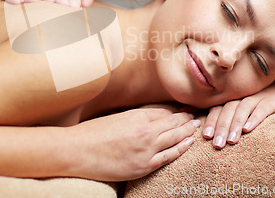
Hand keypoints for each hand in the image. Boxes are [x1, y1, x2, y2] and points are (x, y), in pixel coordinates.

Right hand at [68, 108, 199, 180]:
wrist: (77, 151)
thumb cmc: (91, 133)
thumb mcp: (115, 118)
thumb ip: (134, 118)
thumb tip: (148, 119)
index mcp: (136, 116)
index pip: (164, 112)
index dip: (177, 111)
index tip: (185, 110)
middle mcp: (145, 131)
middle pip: (173, 123)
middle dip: (187, 119)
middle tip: (197, 116)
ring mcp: (146, 149)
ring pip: (175, 138)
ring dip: (188, 131)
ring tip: (197, 127)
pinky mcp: (143, 166)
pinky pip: (168, 156)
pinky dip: (181, 148)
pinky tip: (189, 143)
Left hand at [202, 84, 274, 148]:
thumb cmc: (255, 105)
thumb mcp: (239, 110)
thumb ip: (226, 119)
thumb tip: (208, 133)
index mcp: (230, 100)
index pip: (217, 110)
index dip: (211, 122)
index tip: (206, 137)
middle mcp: (240, 97)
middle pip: (227, 111)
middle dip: (221, 128)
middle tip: (217, 144)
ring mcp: (255, 98)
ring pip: (242, 110)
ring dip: (235, 125)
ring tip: (231, 141)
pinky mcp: (270, 101)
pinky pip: (261, 109)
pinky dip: (254, 118)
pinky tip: (248, 129)